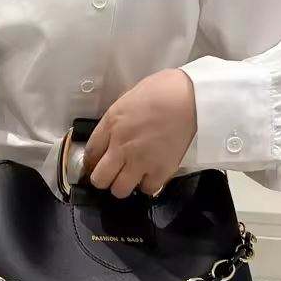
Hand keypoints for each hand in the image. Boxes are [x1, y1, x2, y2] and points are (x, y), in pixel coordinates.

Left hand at [83, 69, 196, 198]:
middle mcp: (121, 147)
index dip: (91, 163)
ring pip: (120, 190)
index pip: (89, 155)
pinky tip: (151, 176)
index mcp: (111, 125)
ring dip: (124, 185)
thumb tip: (111, 134)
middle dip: (103, 179)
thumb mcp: (127, 99)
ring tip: (132, 177)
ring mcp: (140, 162)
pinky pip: (147, 189)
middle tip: (112, 174)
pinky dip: (148, 185)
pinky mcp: (161, 171)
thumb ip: (115, 121)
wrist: (191, 98)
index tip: (96, 165)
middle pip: (100, 179)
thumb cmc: (161, 90)